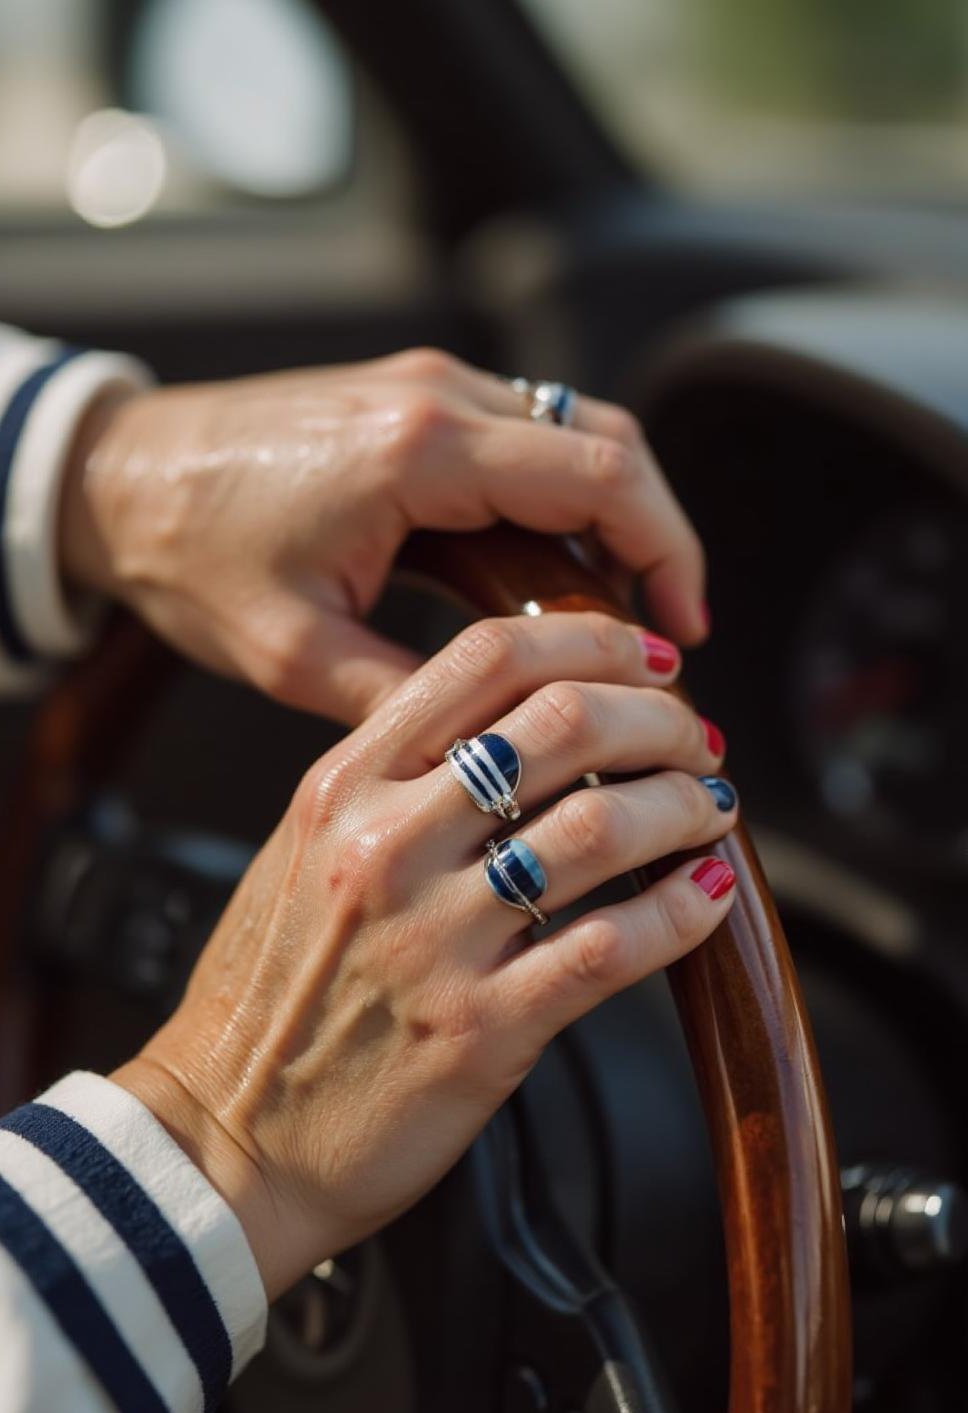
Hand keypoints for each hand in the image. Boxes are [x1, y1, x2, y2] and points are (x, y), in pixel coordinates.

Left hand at [61, 349, 706, 725]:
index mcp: (419, 452)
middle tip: (667, 632)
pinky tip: (555, 570)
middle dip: (659, 535)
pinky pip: (525, 436)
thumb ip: (410, 698)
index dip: (666, 551)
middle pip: (609, 442)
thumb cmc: (191, 553)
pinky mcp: (411, 402)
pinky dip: (564, 497)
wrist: (118, 479)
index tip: (681, 630)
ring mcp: (426, 388)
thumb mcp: (295, 654)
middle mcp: (437, 398)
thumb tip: (501, 747)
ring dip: (615, 514)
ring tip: (619, 614)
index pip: (602, 476)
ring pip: (574, 432)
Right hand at [112, 611, 735, 1298]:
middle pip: (562, 722)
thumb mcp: (305, 852)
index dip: (592, 640)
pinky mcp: (479, 1029)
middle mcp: (387, 845)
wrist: (225, 1139)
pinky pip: (611, 947)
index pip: (485, 660)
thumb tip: (516, 729)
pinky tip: (708, 894)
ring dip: (682, 806)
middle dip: (658, 718)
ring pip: (600, 825)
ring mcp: (434, 937)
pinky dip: (682, 911)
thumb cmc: (269, 997)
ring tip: (709, 809)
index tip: (646, 658)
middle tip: (694, 739)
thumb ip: (394, 781)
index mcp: (345, 787)